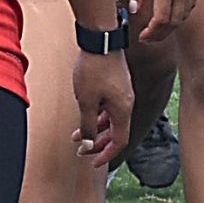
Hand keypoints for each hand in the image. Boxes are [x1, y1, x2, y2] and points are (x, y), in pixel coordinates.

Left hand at [72, 50, 132, 167]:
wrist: (100, 39)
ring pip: (111, 119)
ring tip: (76, 135)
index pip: (120, 141)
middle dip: (98, 143)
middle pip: (116, 131)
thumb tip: (88, 144)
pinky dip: (97, 115)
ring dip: (95, 129)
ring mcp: (122, 93)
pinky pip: (109, 107)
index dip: (106, 154)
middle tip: (81, 151)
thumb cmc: (93, 69)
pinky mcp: (116, 84)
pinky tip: (84, 114)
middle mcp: (126, 103)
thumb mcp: (86, 101)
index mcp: (123, 109)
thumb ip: (87, 125)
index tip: (93, 163)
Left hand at [129, 0, 197, 41]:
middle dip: (161, 33)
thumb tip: (133, 9)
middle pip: (175, 21)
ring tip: (159, 27)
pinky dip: (182, 12)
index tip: (142, 36)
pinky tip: (172, 11)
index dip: (152, 32)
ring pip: (185, 13)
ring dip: (172, 24)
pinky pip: (191, 2)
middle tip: (149, 36)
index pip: (162, 19)